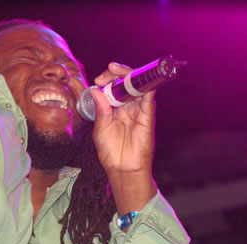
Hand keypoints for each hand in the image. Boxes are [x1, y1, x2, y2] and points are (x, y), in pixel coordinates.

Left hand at [90, 62, 157, 213]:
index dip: (106, 79)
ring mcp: (138, 109)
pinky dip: (145, 83)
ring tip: (115, 71)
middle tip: (105, 75)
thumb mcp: (100, 129)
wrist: (123, 168)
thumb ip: (100, 109)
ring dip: (127, 74)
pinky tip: (135, 78)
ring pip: (137, 84)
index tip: (98, 81)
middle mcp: (127, 106)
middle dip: (115, 73)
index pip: (113, 87)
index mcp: (114, 109)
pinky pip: (149, 95)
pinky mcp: (147, 114)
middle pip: (125, 82)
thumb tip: (96, 91)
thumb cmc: (111, 152)